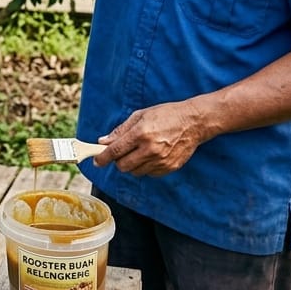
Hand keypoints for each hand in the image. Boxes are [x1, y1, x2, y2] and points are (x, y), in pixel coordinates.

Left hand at [91, 101, 210, 176]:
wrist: (193, 122)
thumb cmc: (166, 115)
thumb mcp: (140, 116)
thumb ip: (120, 130)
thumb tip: (103, 141)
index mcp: (141, 133)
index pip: (115, 151)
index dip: (102, 158)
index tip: (97, 161)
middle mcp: (150, 149)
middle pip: (123, 166)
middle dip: (118, 161)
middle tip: (121, 153)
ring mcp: (161, 160)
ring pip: (135, 172)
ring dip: (132, 165)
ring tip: (139, 152)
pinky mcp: (169, 167)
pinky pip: (149, 174)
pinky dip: (146, 167)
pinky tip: (151, 155)